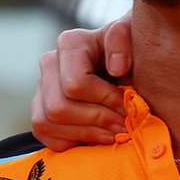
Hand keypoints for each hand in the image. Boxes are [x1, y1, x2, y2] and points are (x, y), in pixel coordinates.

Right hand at [30, 15, 132, 150]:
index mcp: (72, 43)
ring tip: (114, 134)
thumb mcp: (138, 37)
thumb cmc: (137, 51)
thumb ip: (124, 39)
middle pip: (59, 108)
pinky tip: (96, 136)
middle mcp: (50, 63)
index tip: (129, 104)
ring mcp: (42, 87)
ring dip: (85, 134)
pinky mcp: (41, 108)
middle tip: (125, 126)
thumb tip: (115, 67)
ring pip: (46, 122)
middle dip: (96, 121)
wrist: (133, 64)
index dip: (105, 100)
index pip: (76, 84)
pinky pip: (43, 134)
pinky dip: (71, 142)